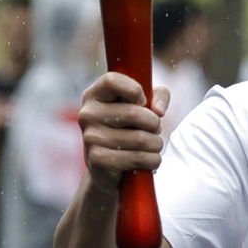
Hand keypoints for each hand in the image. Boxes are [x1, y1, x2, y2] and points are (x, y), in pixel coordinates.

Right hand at [78, 72, 169, 192]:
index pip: (112, 80)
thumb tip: (159, 110)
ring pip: (140, 138)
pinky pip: (138, 158)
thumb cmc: (129, 128)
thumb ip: (158, 95)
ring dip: (156, 144)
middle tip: (154, 129)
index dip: (134, 89)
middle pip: (134, 113)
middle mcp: (87, 114)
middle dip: (155, 123)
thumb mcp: (144, 105)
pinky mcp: (98, 160)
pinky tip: (150, 159)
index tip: (143, 102)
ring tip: (153, 145)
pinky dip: (153, 160)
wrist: (107, 167)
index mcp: (94, 95)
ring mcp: (90, 137)